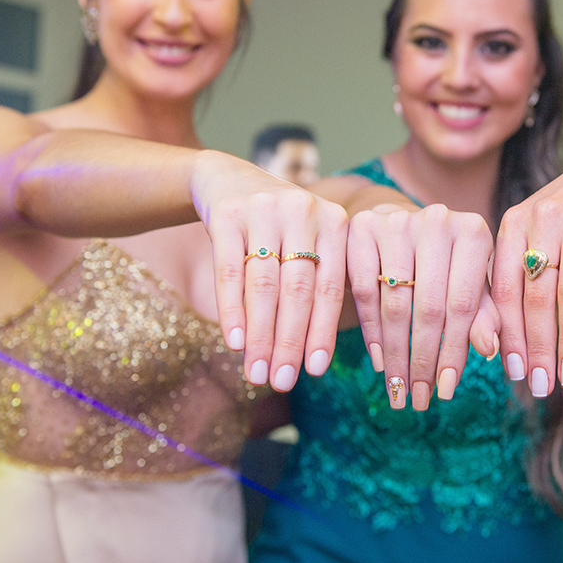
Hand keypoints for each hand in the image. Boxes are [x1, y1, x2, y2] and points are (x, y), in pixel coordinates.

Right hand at [191, 150, 347, 391]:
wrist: (228, 179)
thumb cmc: (278, 229)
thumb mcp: (308, 243)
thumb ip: (318, 286)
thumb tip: (315, 361)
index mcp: (335, 222)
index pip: (330, 288)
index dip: (322, 332)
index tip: (313, 372)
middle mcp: (303, 211)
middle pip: (297, 290)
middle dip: (289, 342)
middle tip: (281, 382)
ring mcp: (265, 209)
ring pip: (264, 284)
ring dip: (260, 335)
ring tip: (256, 373)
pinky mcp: (228, 214)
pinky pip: (230, 271)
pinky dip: (232, 310)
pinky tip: (234, 342)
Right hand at [346, 203, 497, 410]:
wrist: (402, 226)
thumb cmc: (447, 265)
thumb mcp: (472, 286)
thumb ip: (484, 315)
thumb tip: (489, 351)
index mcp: (473, 233)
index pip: (463, 304)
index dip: (454, 352)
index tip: (446, 391)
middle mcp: (437, 221)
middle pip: (428, 307)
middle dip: (423, 361)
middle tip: (418, 399)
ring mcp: (397, 222)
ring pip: (394, 303)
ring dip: (396, 354)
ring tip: (398, 389)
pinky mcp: (362, 228)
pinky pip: (364, 291)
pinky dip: (372, 331)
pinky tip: (380, 361)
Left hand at [492, 147, 562, 397]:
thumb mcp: (534, 232)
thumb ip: (515, 273)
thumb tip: (496, 342)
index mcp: (512, 224)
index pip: (504, 290)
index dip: (508, 335)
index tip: (515, 373)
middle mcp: (541, 219)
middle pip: (535, 297)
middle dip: (539, 348)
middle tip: (543, 386)